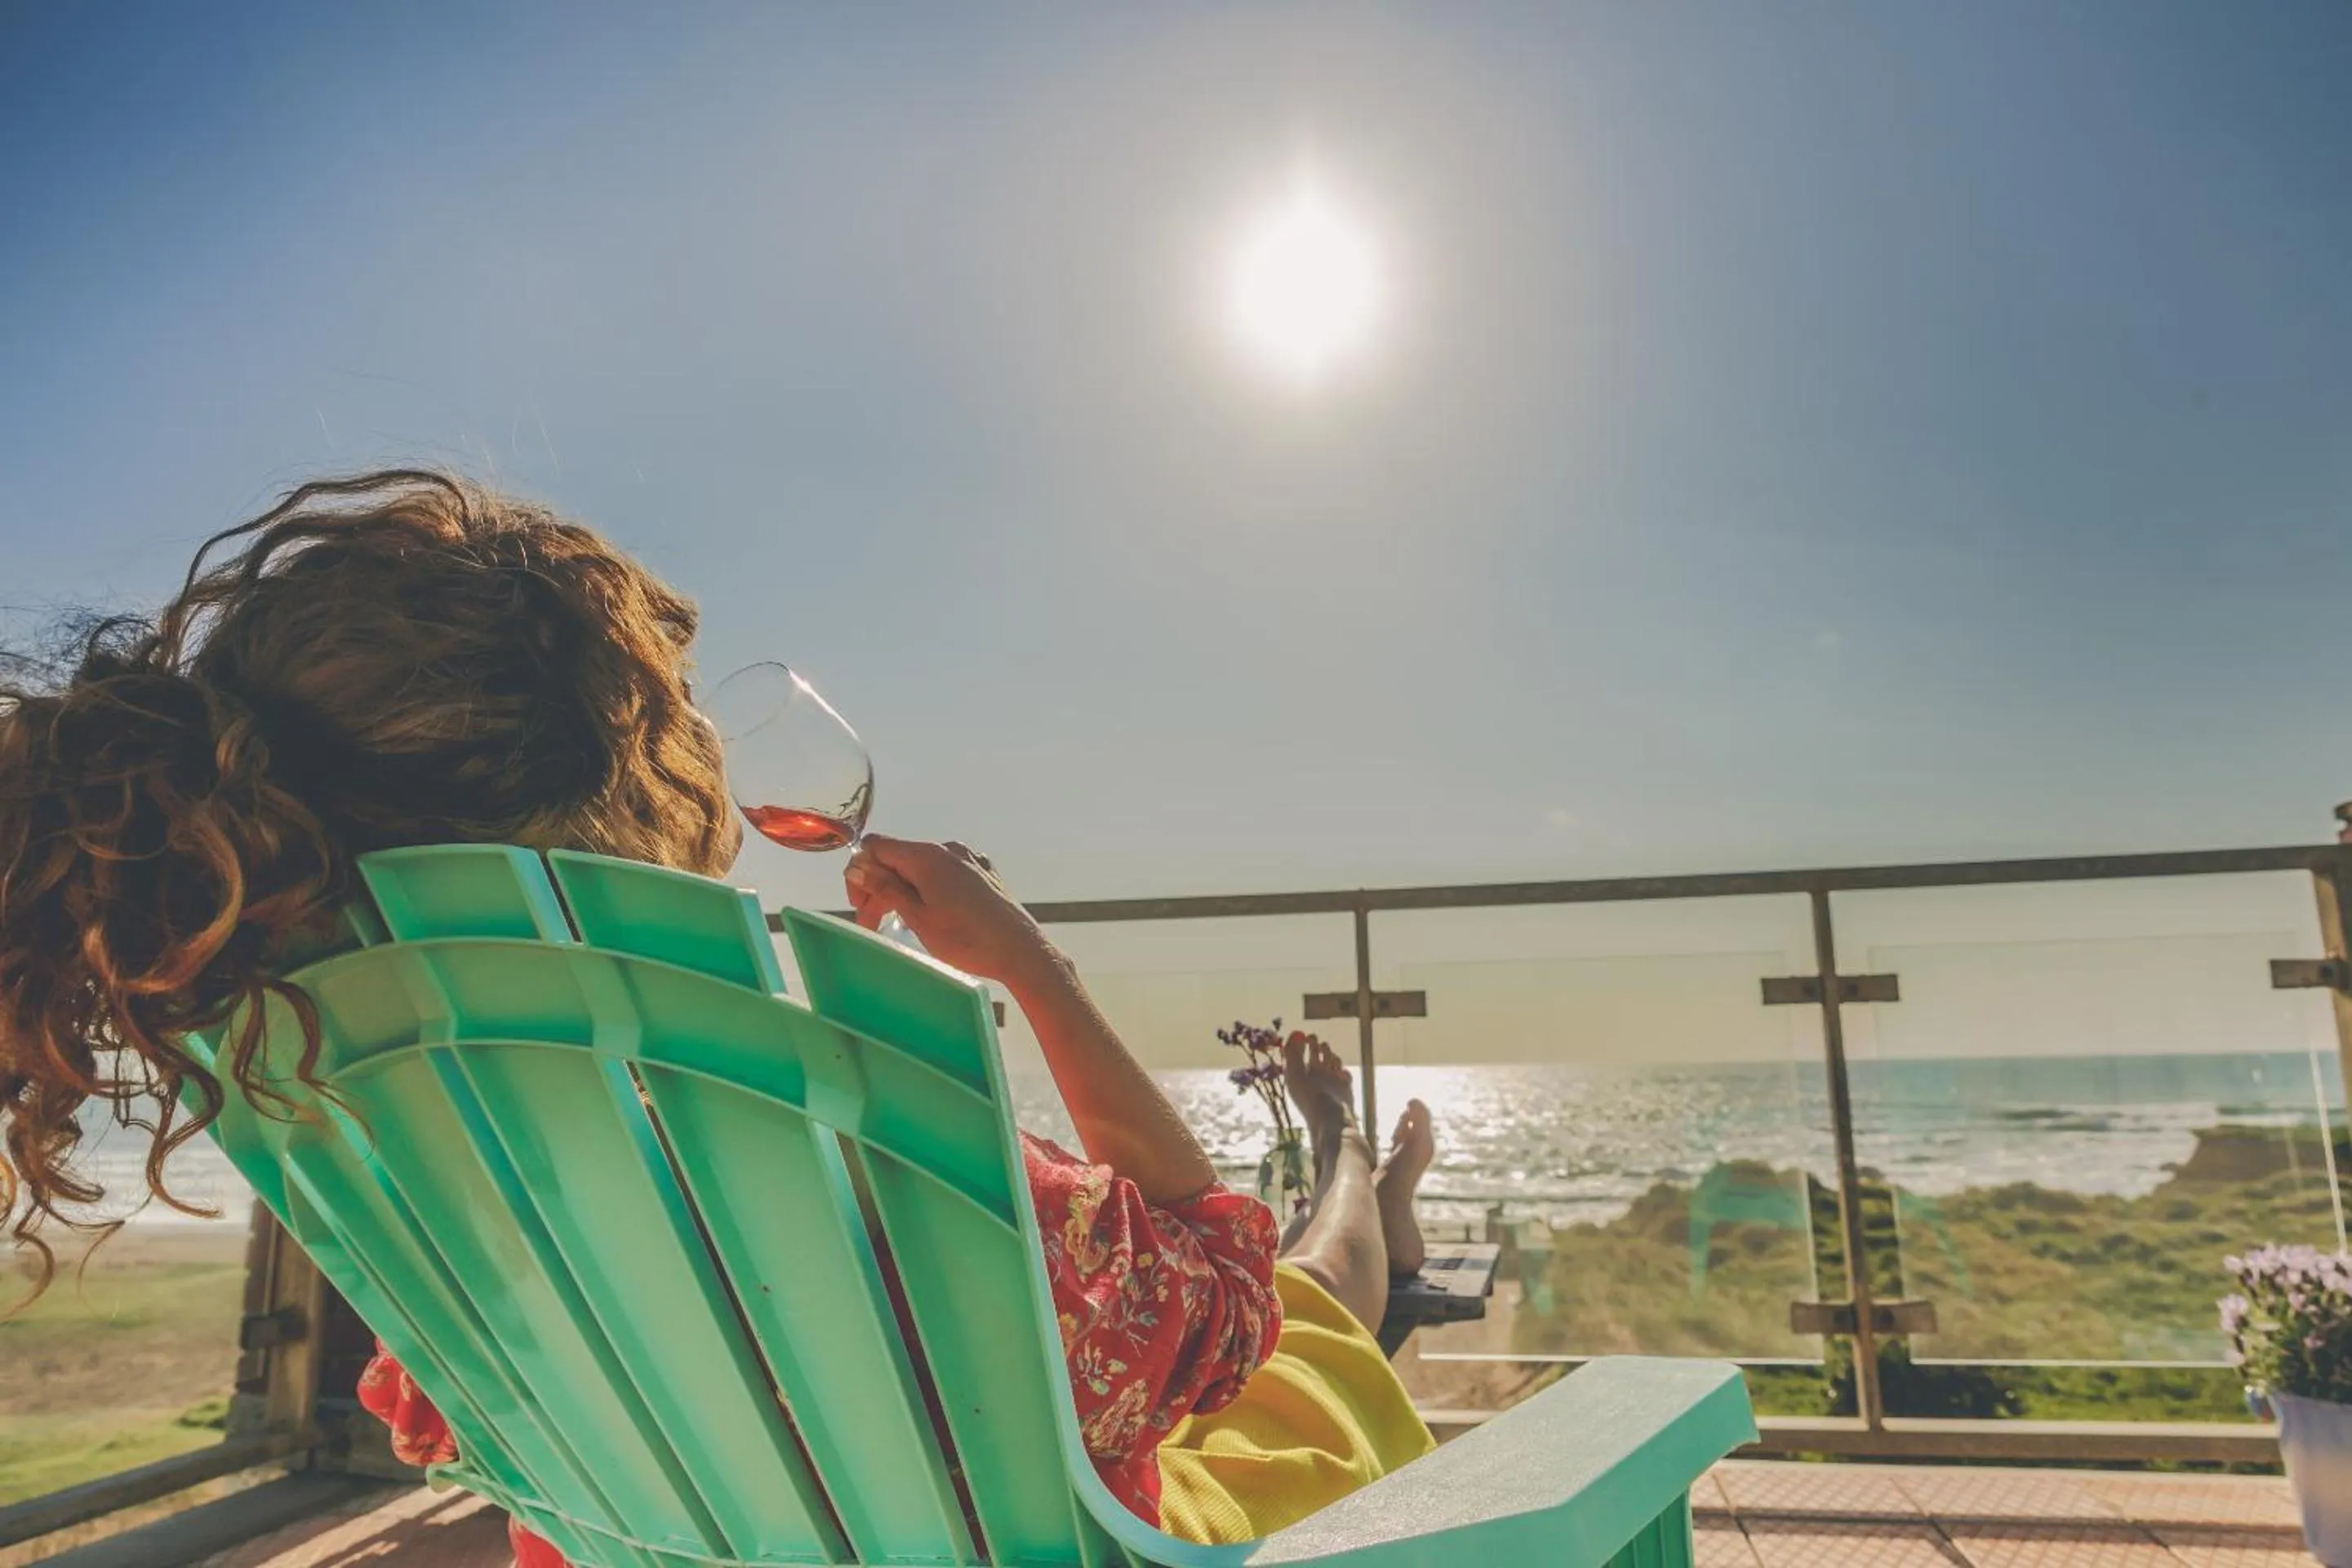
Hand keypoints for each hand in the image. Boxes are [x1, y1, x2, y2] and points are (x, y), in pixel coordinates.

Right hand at [844, 836, 1059, 986]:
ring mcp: (968, 859)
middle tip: (872, 925)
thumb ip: (884, 887)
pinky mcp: (983, 873)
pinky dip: (928, 890)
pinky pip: (944, 873)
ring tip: (899, 924)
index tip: (859, 907)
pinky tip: (931, 915)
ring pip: (921, 867)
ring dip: (902, 891)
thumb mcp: (917, 916)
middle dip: (879, 888)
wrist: (1020, 951)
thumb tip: (855, 867)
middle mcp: (948, 849)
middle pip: (898, 859)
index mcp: (927, 855)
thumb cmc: (966, 939)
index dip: (860, 874)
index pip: (876, 846)